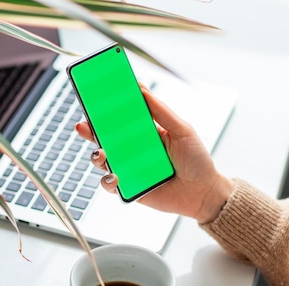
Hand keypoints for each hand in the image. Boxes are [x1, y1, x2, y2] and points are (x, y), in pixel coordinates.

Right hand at [76, 86, 232, 222]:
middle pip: (105, 137)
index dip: (106, 107)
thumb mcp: (182, 129)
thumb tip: (141, 89)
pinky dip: (108, 181)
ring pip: (103, 160)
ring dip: (96, 155)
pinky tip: (115, 177)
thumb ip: (161, 111)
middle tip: (84, 125)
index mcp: (144, 131)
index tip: (94, 96)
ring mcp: (129, 169)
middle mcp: (133, 149)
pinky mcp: (129, 188)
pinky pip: (110, 185)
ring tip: (101, 153)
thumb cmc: (196, 160)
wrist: (205, 192)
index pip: (120, 117)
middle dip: (90, 130)